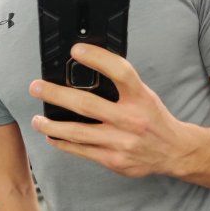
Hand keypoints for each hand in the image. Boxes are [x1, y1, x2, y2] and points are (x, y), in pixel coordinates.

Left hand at [29, 44, 202, 177]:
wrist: (173, 152)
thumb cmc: (153, 119)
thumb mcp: (145, 96)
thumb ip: (122, 87)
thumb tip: (86, 71)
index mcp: (141, 98)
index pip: (120, 72)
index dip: (97, 58)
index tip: (76, 50)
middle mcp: (131, 120)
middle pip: (86, 104)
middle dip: (56, 95)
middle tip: (36, 87)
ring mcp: (121, 143)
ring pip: (78, 133)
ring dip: (52, 126)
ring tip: (37, 120)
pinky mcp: (114, 160)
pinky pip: (82, 151)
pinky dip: (64, 143)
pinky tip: (53, 137)